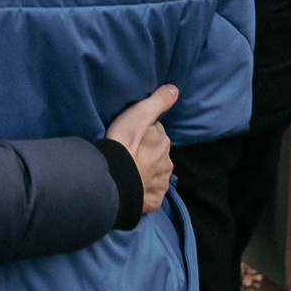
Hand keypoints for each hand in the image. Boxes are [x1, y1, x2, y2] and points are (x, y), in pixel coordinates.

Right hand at [105, 85, 177, 215]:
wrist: (115, 178)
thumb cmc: (124, 143)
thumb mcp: (139, 115)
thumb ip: (157, 102)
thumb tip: (175, 89)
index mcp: (163, 142)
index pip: (156, 134)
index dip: (145, 133)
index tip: (132, 135)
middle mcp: (167, 163)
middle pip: (157, 155)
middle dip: (147, 154)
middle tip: (129, 153)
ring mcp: (160, 184)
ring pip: (154, 175)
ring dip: (146, 172)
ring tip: (129, 171)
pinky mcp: (153, 201)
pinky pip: (150, 193)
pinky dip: (143, 190)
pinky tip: (132, 187)